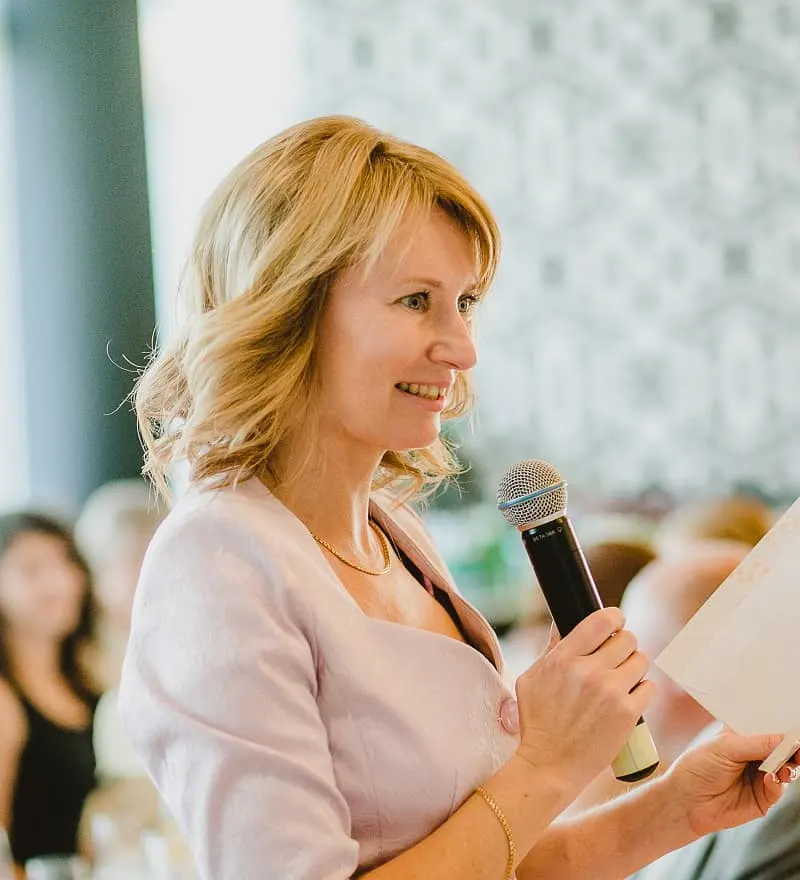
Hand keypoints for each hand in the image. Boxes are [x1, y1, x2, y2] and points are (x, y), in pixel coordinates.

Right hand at [514, 608, 654, 800]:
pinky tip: (628, 699)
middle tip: (617, 658)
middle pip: (627, 638)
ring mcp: (610, 692)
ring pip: (641, 660)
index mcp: (563, 658)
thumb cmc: (537, 722)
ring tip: (622, 680)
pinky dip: (642, 692)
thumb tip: (563, 622)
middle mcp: (588, 670)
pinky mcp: (628, 713)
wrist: (548, 765)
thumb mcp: (531, 678)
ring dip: (634, 668)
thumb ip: (551, 649)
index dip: (614, 618)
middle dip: (623, 645)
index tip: (615, 624)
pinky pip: (649, 687)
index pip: (601, 620)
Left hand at [665, 726, 798, 837]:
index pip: (768, 727)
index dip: (780, 725)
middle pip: (782, 748)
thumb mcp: (725, 747)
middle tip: (797, 745)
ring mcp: (761, 776)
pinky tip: (770, 778)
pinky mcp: (764, 797)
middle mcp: (755, 754)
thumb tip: (786, 740)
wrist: (687, 800)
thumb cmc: (698, 766)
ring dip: (789, 765)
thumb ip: (756, 744)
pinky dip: (778, 783)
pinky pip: (779, 789)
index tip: (792, 725)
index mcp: (744, 736)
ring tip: (785, 765)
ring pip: (786, 768)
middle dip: (792, 746)